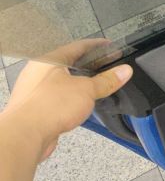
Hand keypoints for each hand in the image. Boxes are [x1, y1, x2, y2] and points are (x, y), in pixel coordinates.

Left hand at [1, 39, 132, 161]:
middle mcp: (38, 72)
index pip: (78, 46)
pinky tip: (79, 105)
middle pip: (68, 64)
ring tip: (95, 87)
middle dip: (88, 66)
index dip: (96, 46)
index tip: (109, 45)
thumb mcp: (87, 90)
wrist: (25, 135)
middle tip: (105, 66)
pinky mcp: (35, 108)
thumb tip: (124, 71)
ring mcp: (35, 91)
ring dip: (78, 84)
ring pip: (62, 82)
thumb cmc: (48, 106)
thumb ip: (107, 80)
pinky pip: (56, 98)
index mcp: (48, 60)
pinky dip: (69, 99)